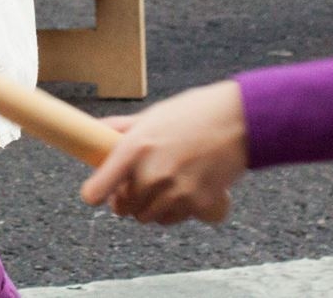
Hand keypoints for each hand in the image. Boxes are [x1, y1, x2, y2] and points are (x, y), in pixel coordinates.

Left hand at [79, 81, 246, 225]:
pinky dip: (172, 211)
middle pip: (123, 208)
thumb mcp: (152, 115)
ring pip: (147, 217)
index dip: (94, 193)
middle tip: (134, 186)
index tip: (95, 195)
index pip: (99, 188)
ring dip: (149, 207)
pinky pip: (172, 219)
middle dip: (126, 199)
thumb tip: (95, 130)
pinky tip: (179, 191)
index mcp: (135, 148)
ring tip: (161, 186)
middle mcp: (152, 173)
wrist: (238, 121)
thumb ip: (121, 128)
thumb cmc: (193, 113)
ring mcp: (175, 191)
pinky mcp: (197, 204)